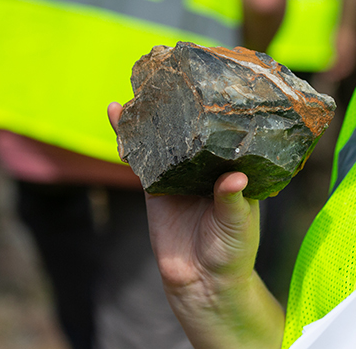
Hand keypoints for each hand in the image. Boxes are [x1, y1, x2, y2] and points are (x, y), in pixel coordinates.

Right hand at [107, 102, 282, 348]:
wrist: (202, 285)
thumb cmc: (232, 252)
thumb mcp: (239, 224)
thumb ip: (233, 201)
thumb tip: (235, 179)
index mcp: (232, 166)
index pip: (226, 129)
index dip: (217, 106)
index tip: (209, 80)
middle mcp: (205, 165)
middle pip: (190, 127)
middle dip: (179, 102)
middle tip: (168, 70)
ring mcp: (178, 173)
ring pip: (161, 137)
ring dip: (148, 114)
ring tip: (138, 87)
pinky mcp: (154, 187)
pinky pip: (139, 158)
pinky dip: (126, 138)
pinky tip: (116, 115)